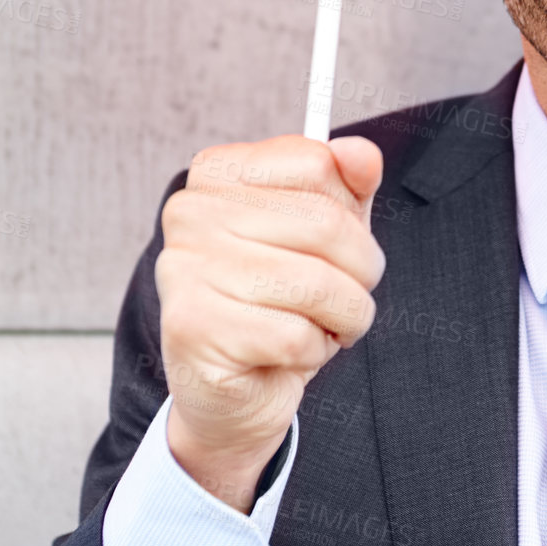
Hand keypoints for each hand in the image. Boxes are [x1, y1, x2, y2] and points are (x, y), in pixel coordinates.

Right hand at [155, 134, 383, 513]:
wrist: (237, 391)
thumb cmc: (281, 302)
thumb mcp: (325, 236)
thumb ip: (347, 188)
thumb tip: (362, 154)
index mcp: (217, 173)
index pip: (316, 163)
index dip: (350, 214)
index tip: (340, 246)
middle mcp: (190, 212)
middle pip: (326, 224)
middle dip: (362, 272)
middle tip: (349, 298)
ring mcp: (184, 269)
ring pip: (317, 284)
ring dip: (346, 317)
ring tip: (325, 326)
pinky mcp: (194, 328)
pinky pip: (296, 336)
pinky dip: (314, 351)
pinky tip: (290, 354)